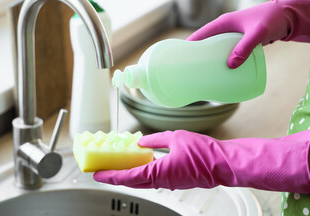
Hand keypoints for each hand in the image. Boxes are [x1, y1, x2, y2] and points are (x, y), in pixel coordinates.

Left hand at [94, 130, 309, 192]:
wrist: (224, 163)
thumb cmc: (204, 152)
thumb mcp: (175, 138)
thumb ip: (156, 140)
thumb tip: (142, 140)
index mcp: (159, 173)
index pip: (128, 177)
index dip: (111, 176)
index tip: (97, 174)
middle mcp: (162, 181)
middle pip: (132, 181)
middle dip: (116, 175)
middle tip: (104, 169)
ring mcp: (169, 183)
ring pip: (143, 180)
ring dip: (129, 174)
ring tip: (118, 165)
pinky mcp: (176, 180)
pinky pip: (154, 178)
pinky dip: (142, 172)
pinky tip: (140, 162)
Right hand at [187, 0, 309, 67]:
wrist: (288, 17)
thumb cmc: (271, 20)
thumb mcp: (256, 33)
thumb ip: (244, 48)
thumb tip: (230, 66)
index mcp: (223, 23)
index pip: (201, 34)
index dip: (190, 45)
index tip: (180, 56)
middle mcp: (225, 30)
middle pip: (206, 44)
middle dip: (197, 55)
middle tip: (190, 69)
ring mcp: (232, 37)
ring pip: (216, 49)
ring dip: (210, 59)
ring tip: (203, 73)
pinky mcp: (240, 43)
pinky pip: (226, 53)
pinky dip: (221, 61)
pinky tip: (221, 71)